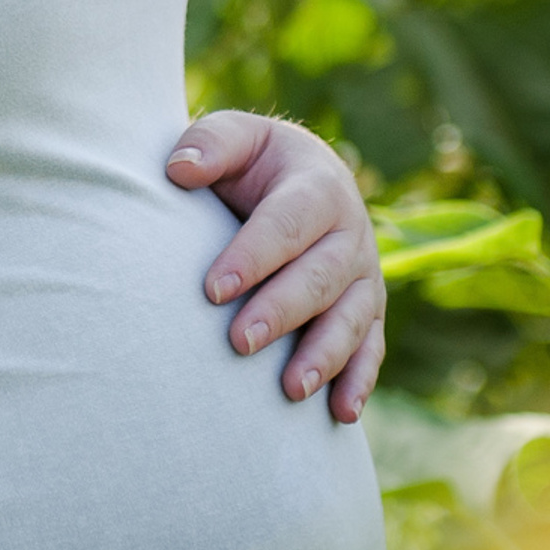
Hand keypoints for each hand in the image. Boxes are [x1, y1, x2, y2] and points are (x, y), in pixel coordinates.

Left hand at [166, 112, 385, 422]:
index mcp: (318, 186)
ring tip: (291, 389)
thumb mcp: (235, 136)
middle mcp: (351, 231)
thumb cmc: (253, 160)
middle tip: (239, 342)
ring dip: (324, 355)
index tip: (210, 290)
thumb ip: (210, 144)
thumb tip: (178, 170)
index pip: (284, 225)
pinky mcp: (369, 308)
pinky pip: (371, 346)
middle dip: (281, 312)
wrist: (299, 174)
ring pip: (352, 318)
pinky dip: (359, 380)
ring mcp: (365, 274)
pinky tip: (340, 413)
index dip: (251, 257)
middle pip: (320, 278)